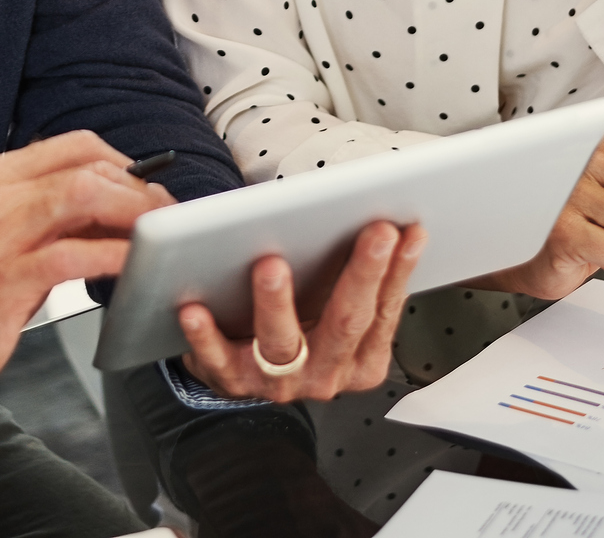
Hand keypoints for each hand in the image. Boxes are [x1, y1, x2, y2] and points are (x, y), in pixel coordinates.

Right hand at [0, 130, 173, 406]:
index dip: (125, 163)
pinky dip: (111, 254)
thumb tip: (125, 206)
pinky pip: (72, 254)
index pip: (77, 145)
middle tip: (166, 217)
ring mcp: (0, 234)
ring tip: (159, 236)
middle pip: (88, 167)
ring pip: (82, 196)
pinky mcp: (5, 277)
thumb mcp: (12, 236)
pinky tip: (132, 265)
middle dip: (139, 190)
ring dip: (132, 214)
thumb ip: (60, 215)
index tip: (151, 189)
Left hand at [178, 221, 427, 403]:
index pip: (385, 311)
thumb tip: (399, 222)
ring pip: (282, 342)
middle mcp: (326, 373)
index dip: (399, 271)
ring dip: (276, 303)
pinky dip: (206, 335)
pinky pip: (217, 358)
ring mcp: (279, 381)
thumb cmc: (301, 321)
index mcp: (361, 357)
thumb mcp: (337, 300)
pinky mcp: (231, 380)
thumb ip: (360, 264)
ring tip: (271, 266)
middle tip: (374, 232)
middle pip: (346, 323)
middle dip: (362, 274)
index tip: (408, 231)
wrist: (249, 370)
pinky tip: (195, 308)